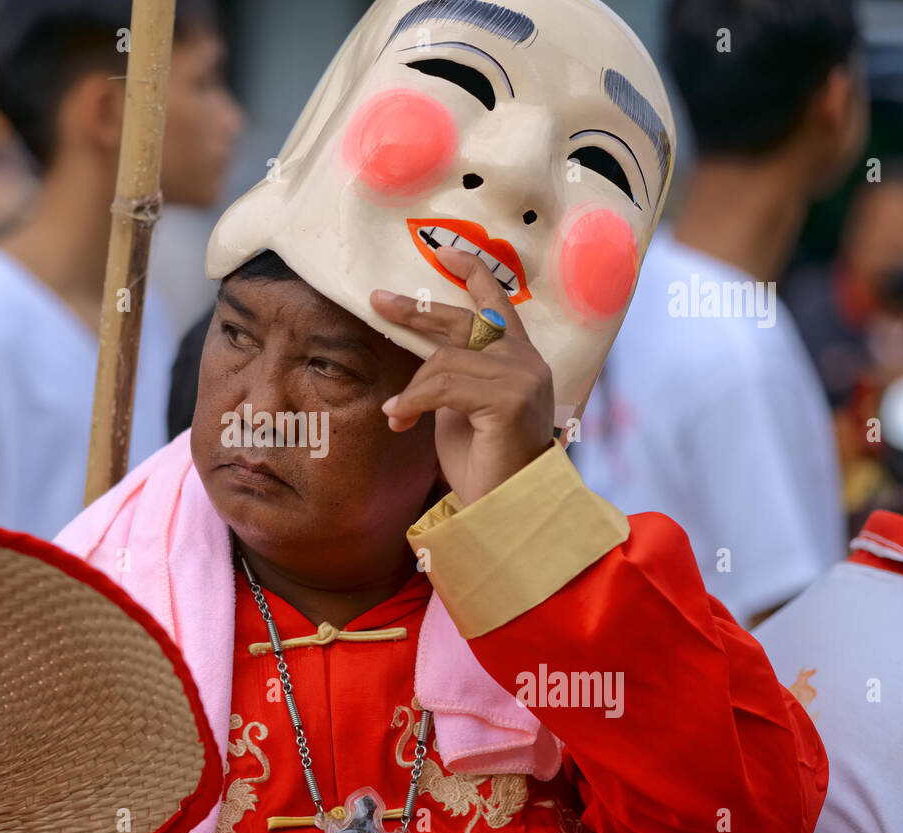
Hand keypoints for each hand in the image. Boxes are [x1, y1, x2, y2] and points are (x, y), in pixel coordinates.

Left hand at [369, 245, 554, 504]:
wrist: (509, 509)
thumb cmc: (486, 464)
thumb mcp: (461, 410)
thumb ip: (452, 378)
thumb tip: (416, 364)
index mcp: (519, 360)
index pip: (497, 305)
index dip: (474, 274)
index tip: (446, 253)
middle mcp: (526, 362)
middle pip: (463, 321)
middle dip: (415, 310)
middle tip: (377, 301)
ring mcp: (522, 378)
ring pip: (445, 361)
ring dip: (412, 389)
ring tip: (396, 415)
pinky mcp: (509, 400)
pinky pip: (444, 386)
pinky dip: (414, 401)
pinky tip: (399, 419)